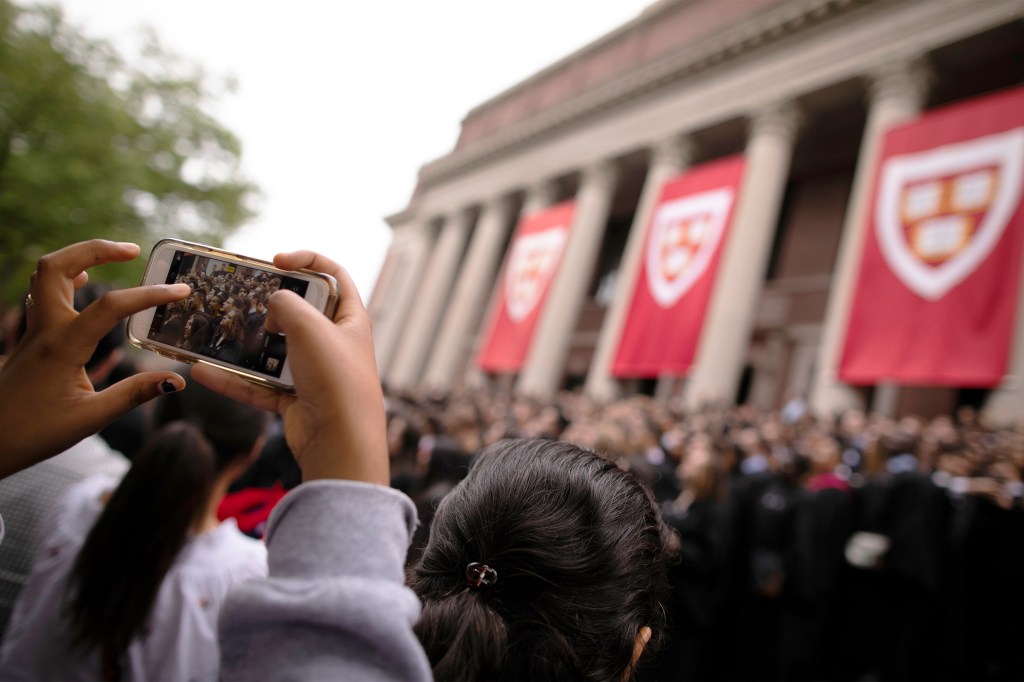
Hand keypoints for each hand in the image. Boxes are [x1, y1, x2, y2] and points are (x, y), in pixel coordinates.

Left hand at [0, 240, 190, 477]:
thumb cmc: (33, 434)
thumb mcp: (90, 419)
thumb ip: (134, 395)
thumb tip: (177, 380)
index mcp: (62, 348)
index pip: (110, 307)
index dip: (149, 296)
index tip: (181, 292)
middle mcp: (44, 330)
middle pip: (58, 266)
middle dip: (97, 249)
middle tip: (134, 250)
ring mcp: (32, 331)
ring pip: (45, 274)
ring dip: (78, 256)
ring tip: (113, 256)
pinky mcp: (29, 339)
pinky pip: (42, 293)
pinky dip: (65, 277)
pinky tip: (83, 280)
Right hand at [191, 251, 387, 485]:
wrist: (340, 442)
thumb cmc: (334, 379)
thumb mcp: (309, 326)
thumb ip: (286, 303)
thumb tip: (274, 308)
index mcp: (351, 319)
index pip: (335, 275)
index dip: (308, 260)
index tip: (276, 259)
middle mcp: (336, 343)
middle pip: (301, 312)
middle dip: (272, 303)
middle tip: (246, 297)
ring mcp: (315, 372)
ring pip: (274, 350)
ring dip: (246, 344)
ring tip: (216, 332)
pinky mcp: (296, 399)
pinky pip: (259, 384)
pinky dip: (232, 380)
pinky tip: (202, 372)